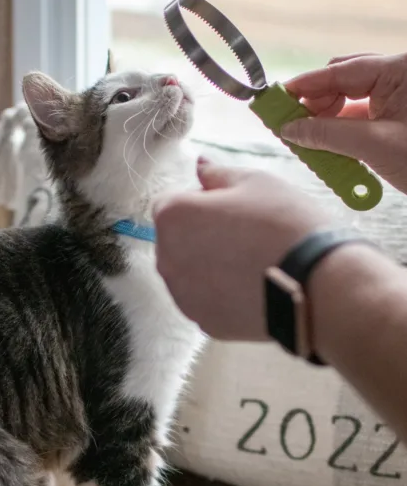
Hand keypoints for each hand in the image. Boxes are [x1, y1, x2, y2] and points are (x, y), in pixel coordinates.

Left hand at [153, 159, 330, 340]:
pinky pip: (204, 299)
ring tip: (249, 262)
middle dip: (199, 233)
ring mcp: (182, 295)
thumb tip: (199, 163)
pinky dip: (220, 293)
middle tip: (243, 234)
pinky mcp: (202, 322)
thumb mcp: (254, 182)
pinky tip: (251, 287)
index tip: (231, 207)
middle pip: (175, 238)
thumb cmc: (285, 224)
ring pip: (188, 271)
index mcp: (172, 216)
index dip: (200, 201)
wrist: (319, 286)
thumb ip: (217, 173)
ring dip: (206, 264)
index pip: (171, 202)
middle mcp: (166, 258)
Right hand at [282, 53, 406, 192]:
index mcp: (402, 70)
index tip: (277, 98)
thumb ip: (326, 134)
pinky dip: (341, 133)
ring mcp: (401, 98)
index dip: (305, 85)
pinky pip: (362, 118)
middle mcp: (401, 77)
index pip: (342, 70)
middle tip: (289, 125)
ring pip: (350, 101)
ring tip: (307, 141)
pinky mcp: (399, 117)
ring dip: (326, 121)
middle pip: (344, 81)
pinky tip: (326, 148)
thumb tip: (289, 129)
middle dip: (314, 104)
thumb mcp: (374, 146)